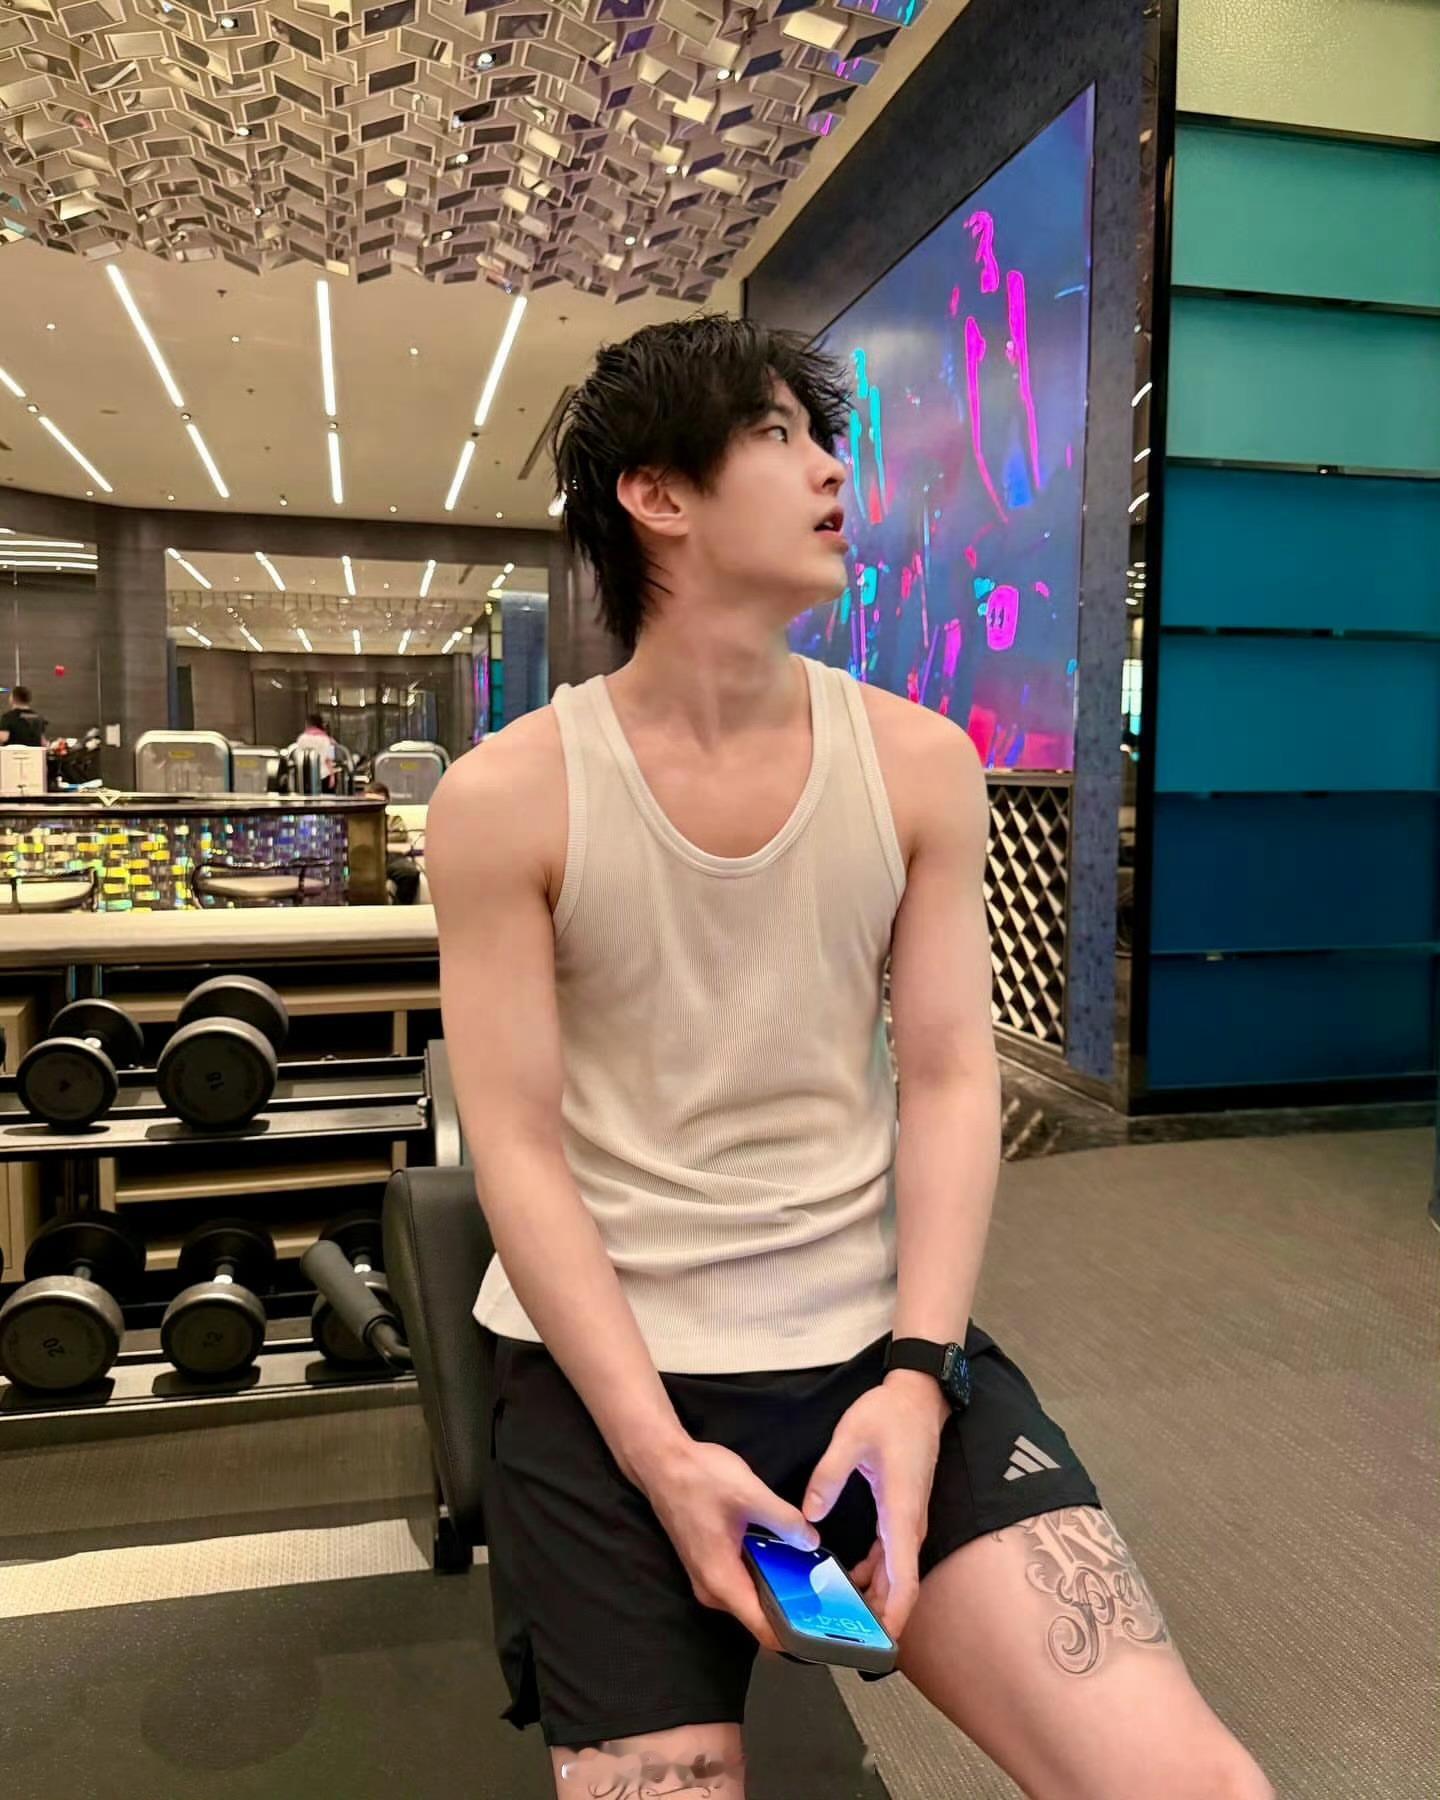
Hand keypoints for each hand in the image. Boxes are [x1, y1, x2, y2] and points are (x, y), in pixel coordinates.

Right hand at [638, 1437, 819, 1651]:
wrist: (661, 1462)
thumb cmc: (700, 1479)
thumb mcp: (750, 1494)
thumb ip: (785, 1521)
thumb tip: (812, 1542)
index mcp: (723, 1581)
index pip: (765, 1632)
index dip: (797, 1636)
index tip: (827, 1630)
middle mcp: (713, 1589)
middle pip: (760, 1615)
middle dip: (794, 1608)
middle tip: (829, 1593)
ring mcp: (708, 1577)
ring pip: (752, 1596)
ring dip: (779, 1587)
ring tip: (813, 1572)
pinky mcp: (709, 1562)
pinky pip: (742, 1580)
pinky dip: (764, 1572)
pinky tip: (784, 1553)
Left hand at [803, 1376, 945, 1640]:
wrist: (918, 1397)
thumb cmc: (889, 1414)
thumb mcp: (851, 1437)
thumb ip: (828, 1476)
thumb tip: (809, 1516)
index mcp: (899, 1511)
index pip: (904, 1577)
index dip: (895, 1614)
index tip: (882, 1642)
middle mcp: (908, 1523)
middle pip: (900, 1584)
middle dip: (879, 1616)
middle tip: (847, 1640)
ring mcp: (907, 1520)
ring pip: (895, 1572)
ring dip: (874, 1596)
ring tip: (842, 1616)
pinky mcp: (900, 1513)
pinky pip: (890, 1555)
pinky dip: (873, 1574)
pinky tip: (847, 1579)